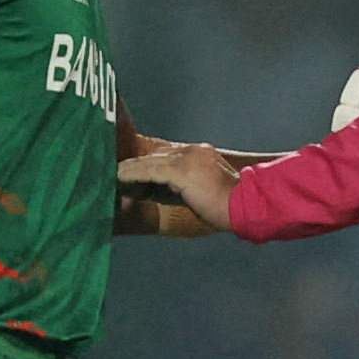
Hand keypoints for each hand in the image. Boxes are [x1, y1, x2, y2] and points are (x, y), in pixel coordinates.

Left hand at [115, 143, 236, 233]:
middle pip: (155, 157)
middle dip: (135, 172)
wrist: (245, 207)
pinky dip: (133, 176)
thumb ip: (174, 188)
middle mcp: (192, 151)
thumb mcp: (197, 192)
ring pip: (149, 162)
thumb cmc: (226, 207)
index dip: (146, 170)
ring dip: (129, 173)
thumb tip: (147, 191)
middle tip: (118, 184)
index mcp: (199, 153)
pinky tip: (120, 180)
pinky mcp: (181, 170)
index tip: (132, 183)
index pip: (165, 157)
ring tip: (113, 181)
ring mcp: (187, 158)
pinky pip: (150, 171)